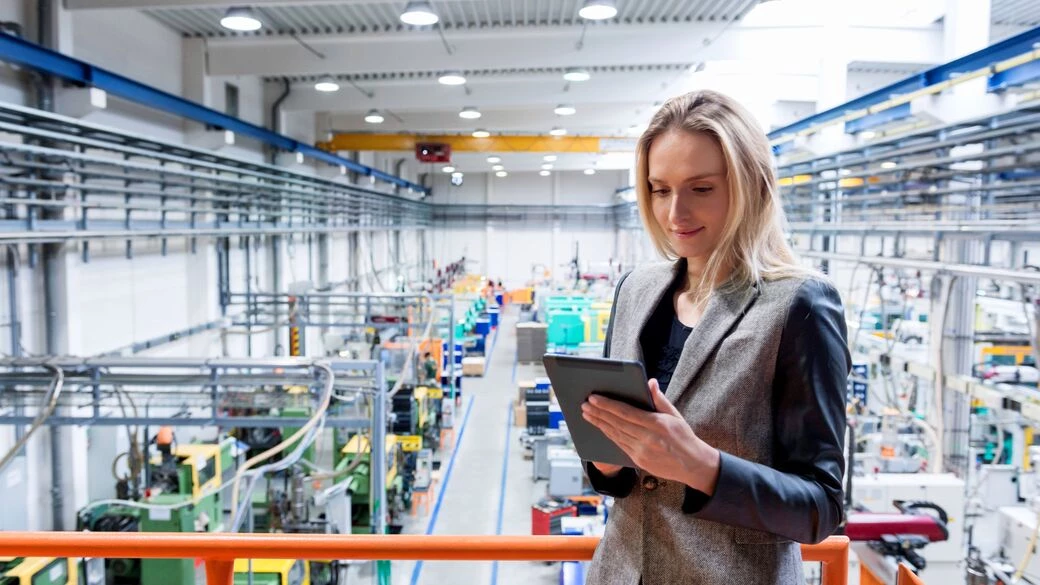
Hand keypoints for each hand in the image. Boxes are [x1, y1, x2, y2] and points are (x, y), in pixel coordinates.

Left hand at [581, 379, 720, 493]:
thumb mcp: (676, 415)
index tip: (594, 398)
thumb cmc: (684, 437)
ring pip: (615, 435)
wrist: (693, 465)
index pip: (626, 412)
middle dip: (598, 413)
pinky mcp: (639, 461)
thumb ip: (660, 399)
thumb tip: (650, 382)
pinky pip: (619, 445)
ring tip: (587, 414)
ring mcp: (642, 451)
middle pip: (617, 423)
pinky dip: (608, 435)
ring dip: (599, 423)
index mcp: (657, 424)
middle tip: (584, 404)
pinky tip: (600, 427)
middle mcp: (648, 438)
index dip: (607, 405)